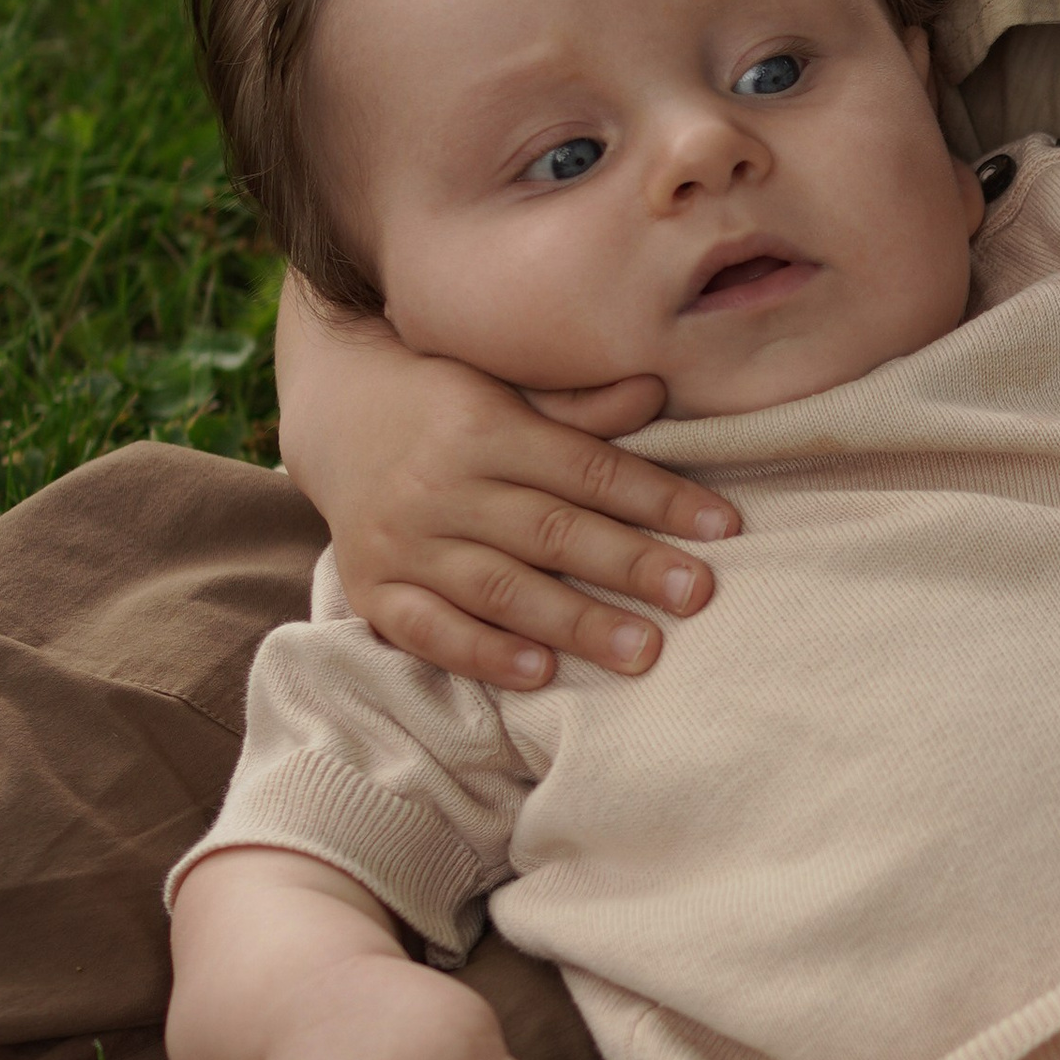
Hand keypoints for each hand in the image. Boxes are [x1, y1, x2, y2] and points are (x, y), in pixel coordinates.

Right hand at [276, 285, 740, 687]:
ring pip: (498, 587)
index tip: (724, 529)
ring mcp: (403, 541)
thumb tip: (656, 390)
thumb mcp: (506, 387)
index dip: (657, 499)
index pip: (586, 469)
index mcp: (485, 427)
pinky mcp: (373, 587)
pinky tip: (540, 672)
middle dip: (629, 566)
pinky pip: (428, 629)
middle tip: (697, 597)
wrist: (336, 413)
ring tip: (643, 650)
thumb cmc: (449, 403)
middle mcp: (442, 485)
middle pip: (550, 531)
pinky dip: (482, 653)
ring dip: (573, 622)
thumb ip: (578, 405)